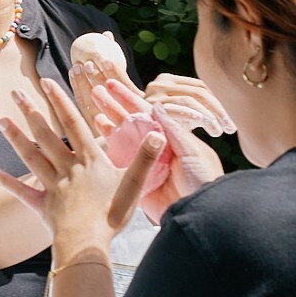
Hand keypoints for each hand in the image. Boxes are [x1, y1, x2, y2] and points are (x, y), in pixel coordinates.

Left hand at [0, 76, 163, 261]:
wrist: (87, 245)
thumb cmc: (112, 216)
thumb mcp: (134, 186)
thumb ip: (144, 158)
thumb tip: (159, 133)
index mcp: (88, 160)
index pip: (72, 124)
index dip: (60, 101)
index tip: (46, 82)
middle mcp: (67, 168)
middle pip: (46, 134)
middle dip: (30, 111)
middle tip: (16, 92)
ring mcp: (51, 186)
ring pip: (31, 156)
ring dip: (16, 136)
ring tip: (2, 119)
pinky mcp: (41, 205)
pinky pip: (20, 191)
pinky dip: (5, 179)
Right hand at [86, 75, 221, 218]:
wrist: (203, 211)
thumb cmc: (203, 179)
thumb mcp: (191, 150)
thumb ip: (172, 129)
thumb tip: (154, 105)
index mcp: (171, 137)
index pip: (147, 113)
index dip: (130, 99)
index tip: (113, 85)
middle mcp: (156, 148)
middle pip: (131, 124)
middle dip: (114, 107)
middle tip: (96, 92)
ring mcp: (145, 165)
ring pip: (122, 141)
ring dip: (107, 126)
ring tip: (92, 110)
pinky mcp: (137, 182)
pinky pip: (119, 165)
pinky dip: (107, 151)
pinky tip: (95, 139)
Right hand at [139, 72, 232, 136]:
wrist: (145, 159)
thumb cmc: (166, 140)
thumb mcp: (183, 119)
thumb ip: (195, 106)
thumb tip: (226, 97)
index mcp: (169, 80)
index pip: (201, 86)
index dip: (220, 102)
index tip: (232, 121)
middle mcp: (160, 83)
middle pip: (199, 91)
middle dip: (220, 110)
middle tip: (232, 128)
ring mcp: (155, 94)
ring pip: (192, 99)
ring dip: (211, 116)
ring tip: (219, 131)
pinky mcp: (152, 107)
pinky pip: (180, 108)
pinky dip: (196, 116)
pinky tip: (208, 128)